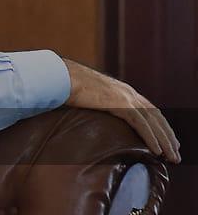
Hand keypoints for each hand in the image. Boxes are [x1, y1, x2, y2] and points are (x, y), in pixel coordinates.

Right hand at [63, 58, 179, 162]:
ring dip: (165, 141)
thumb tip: (91, 114)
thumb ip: (95, 104)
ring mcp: (124, 96)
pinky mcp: (119, 103)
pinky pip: (141, 124)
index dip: (159, 125)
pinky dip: (151, 138)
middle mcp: (127, 92)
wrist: (59, 76)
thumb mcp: (86, 96)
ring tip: (171, 157)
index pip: (148, 109)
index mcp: (120, 90)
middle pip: (156, 116)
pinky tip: (157, 151)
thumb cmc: (66, 85)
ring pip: (153, 121)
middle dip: (167, 135)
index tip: (166, 140)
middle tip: (175, 153)